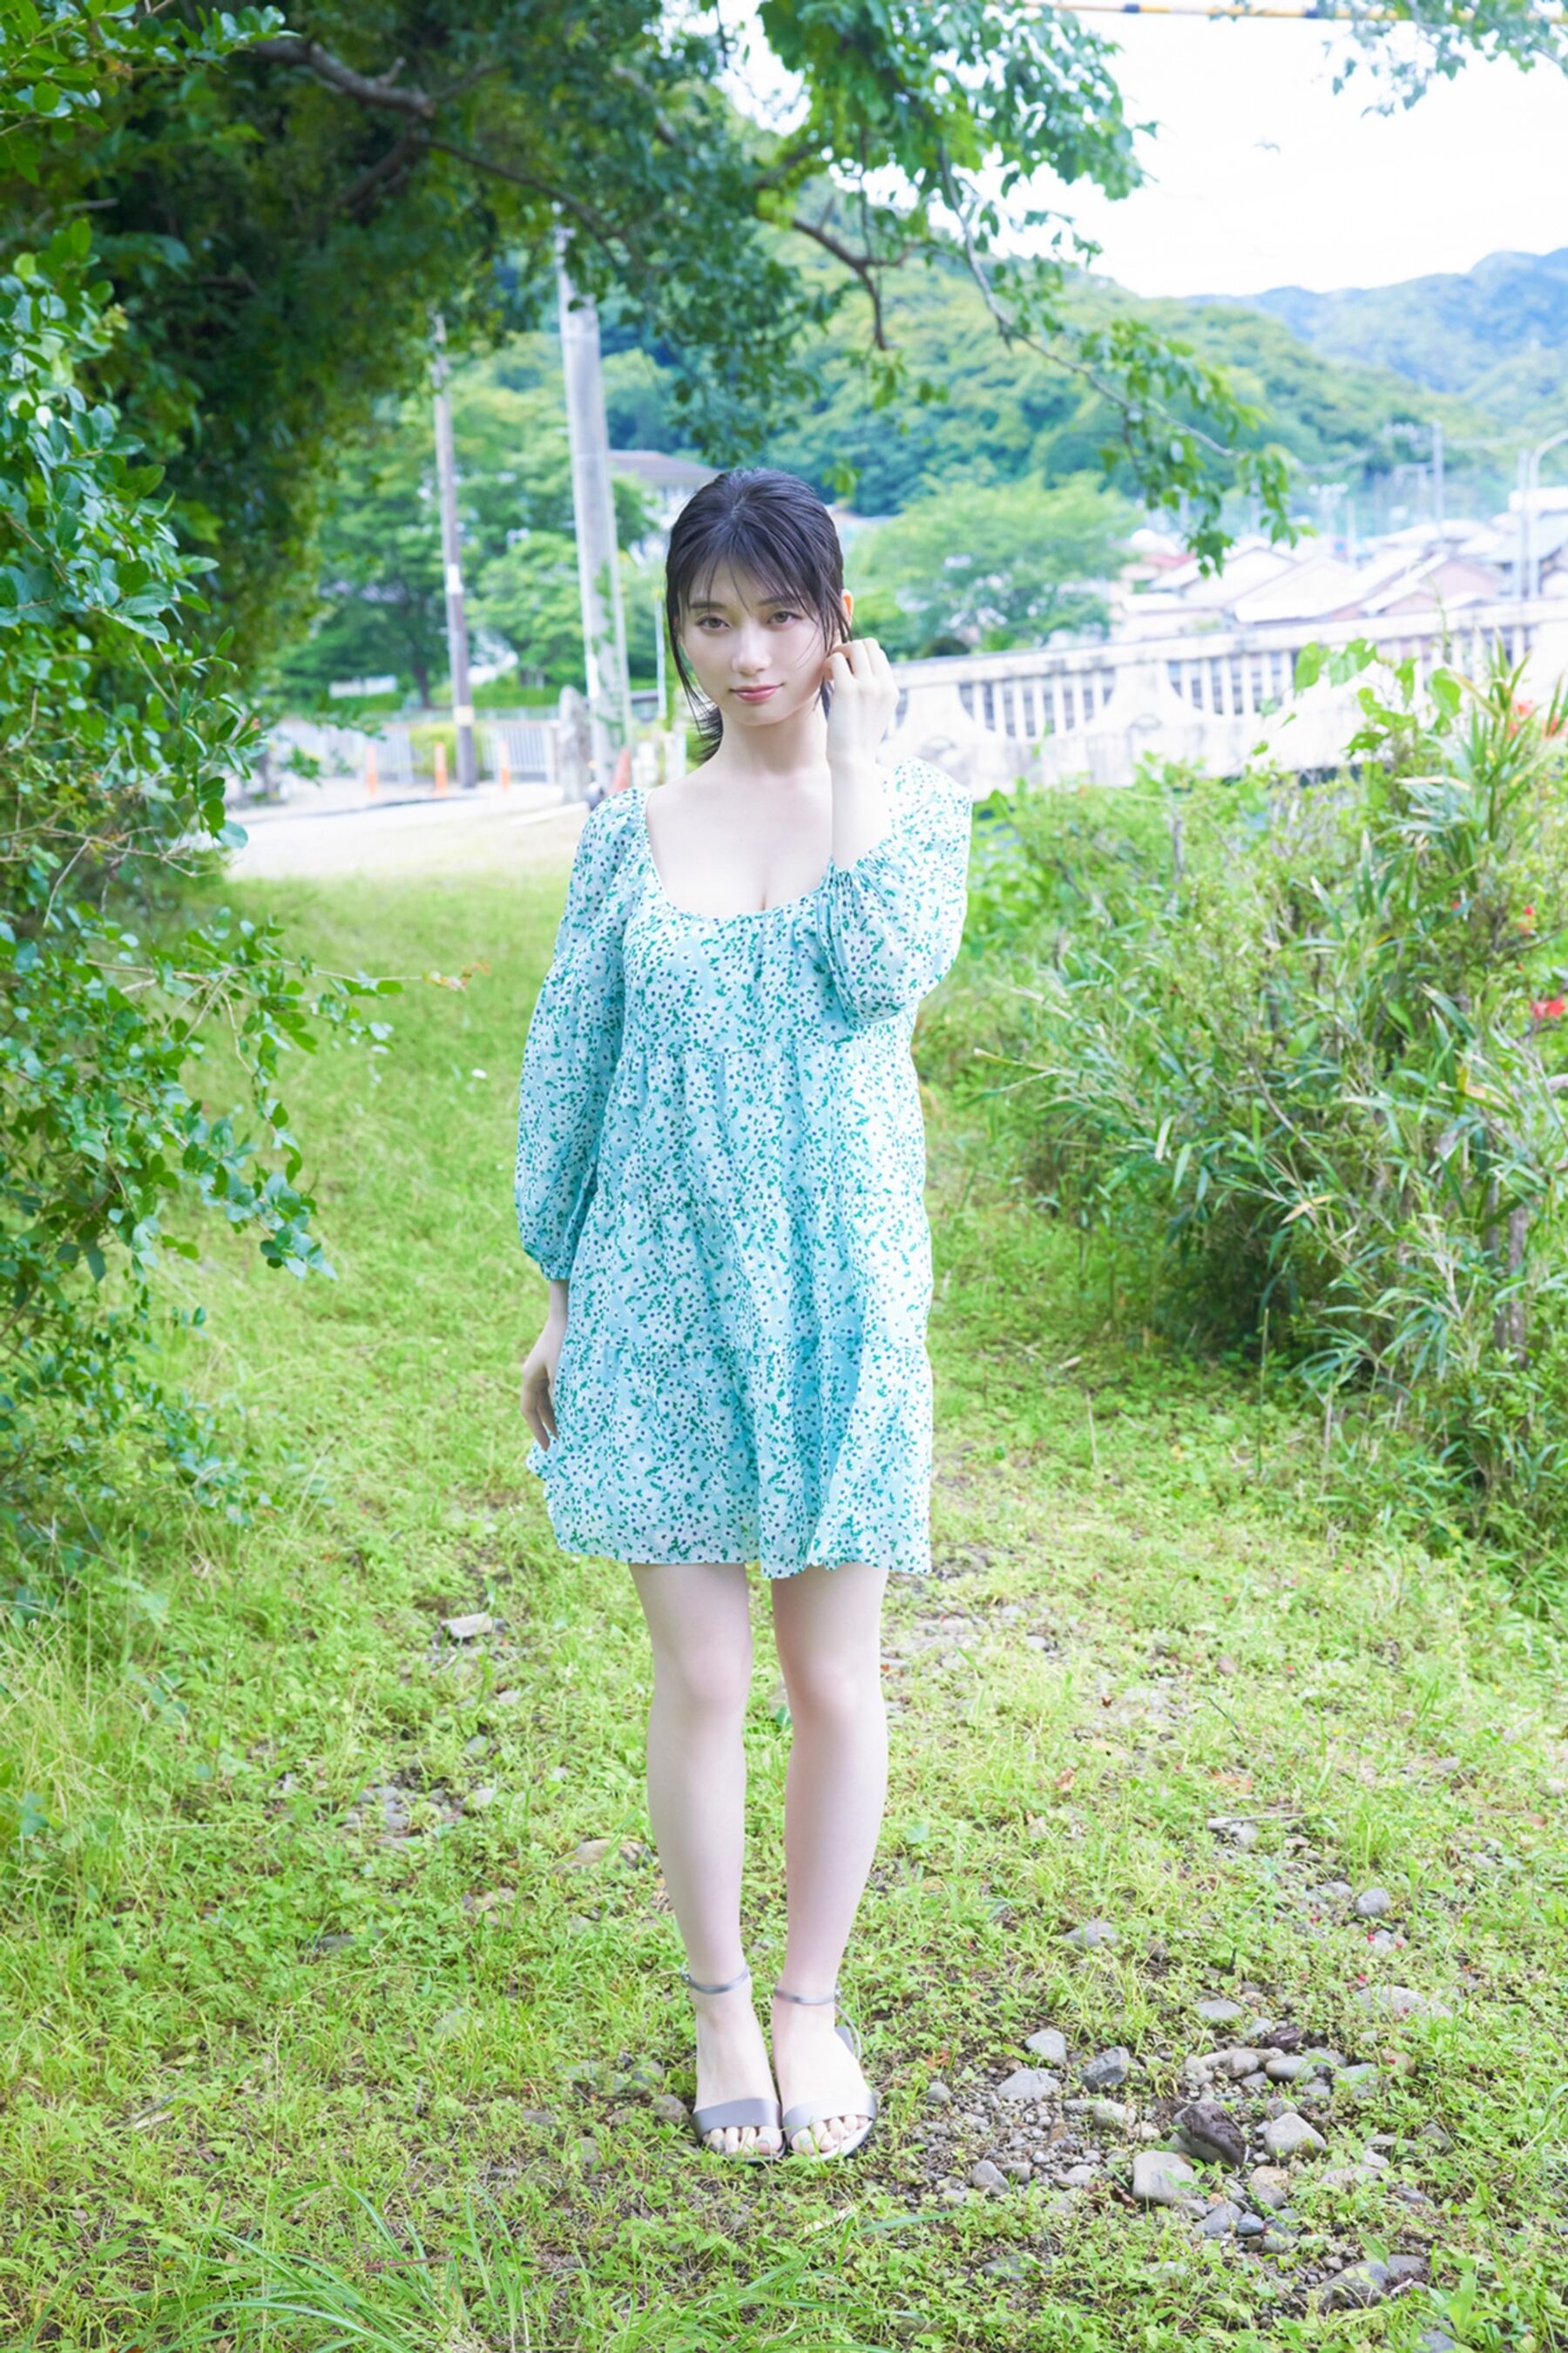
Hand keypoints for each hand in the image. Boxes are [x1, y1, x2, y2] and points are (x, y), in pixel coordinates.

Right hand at [521, 1313, 564, 1448]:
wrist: (567, 1313)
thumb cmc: (563, 1340)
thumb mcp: (561, 1370)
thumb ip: (560, 1393)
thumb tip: (562, 1415)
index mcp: (529, 1377)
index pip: (529, 1411)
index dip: (537, 1430)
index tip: (547, 1447)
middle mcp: (533, 1375)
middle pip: (538, 1407)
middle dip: (548, 1425)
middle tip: (561, 1442)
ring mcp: (542, 1370)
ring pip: (548, 1399)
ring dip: (557, 1414)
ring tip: (570, 1430)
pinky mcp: (553, 1364)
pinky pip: (555, 1389)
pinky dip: (563, 1401)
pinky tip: (574, 1408)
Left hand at [823, 635, 898, 773]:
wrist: (853, 761)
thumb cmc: (857, 740)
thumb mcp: (875, 714)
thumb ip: (873, 691)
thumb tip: (858, 670)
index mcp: (891, 690)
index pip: (879, 654)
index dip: (860, 657)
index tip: (848, 673)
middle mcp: (883, 685)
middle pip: (868, 644)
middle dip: (850, 650)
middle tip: (838, 669)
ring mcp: (867, 686)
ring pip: (853, 646)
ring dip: (839, 654)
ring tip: (831, 674)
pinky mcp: (848, 689)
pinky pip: (837, 659)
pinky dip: (829, 664)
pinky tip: (826, 680)